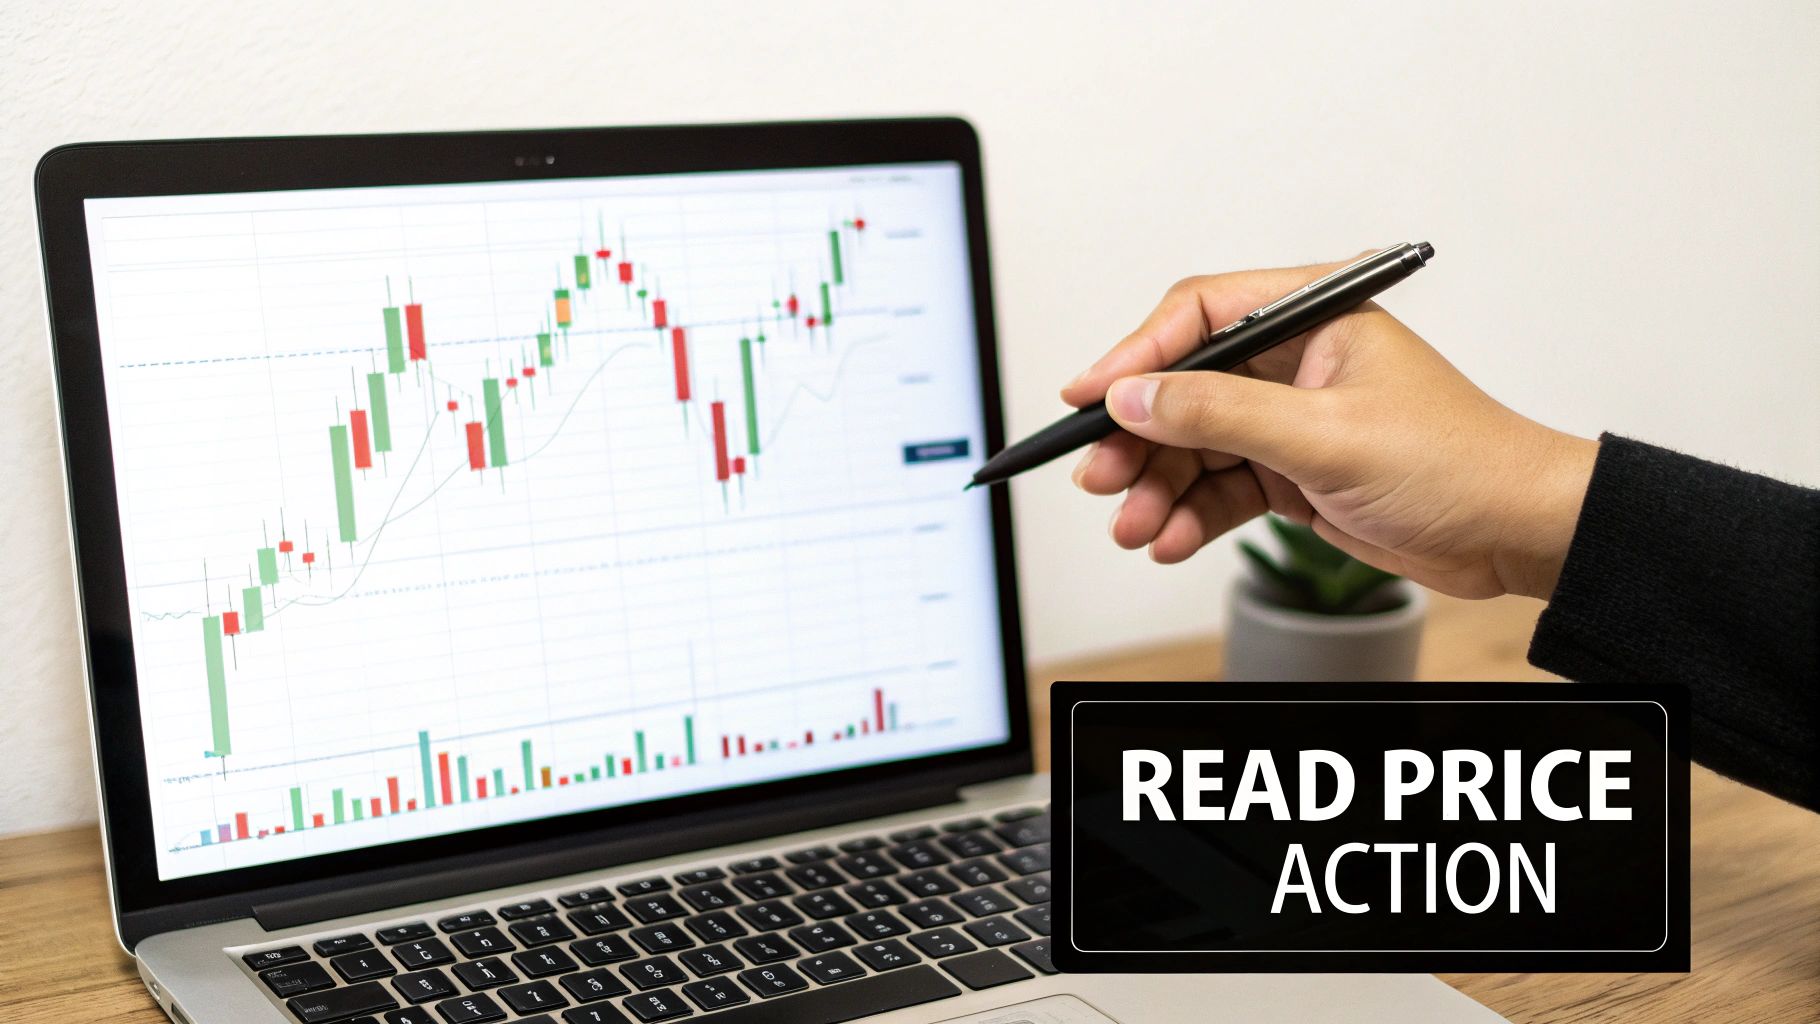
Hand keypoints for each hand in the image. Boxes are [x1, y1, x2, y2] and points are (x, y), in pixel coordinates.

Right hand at [1063, 257, 1598, 600]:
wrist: (1515, 533)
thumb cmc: (1457, 463)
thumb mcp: (1325, 436)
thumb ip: (1221, 413)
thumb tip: (1136, 394)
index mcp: (1312, 318)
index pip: (1198, 316)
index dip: (1135, 356)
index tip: (1088, 396)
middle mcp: (1295, 363)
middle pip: (1185, 389)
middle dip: (1139, 438)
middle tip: (1101, 477)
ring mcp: (1292, 420)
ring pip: (1196, 446)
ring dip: (1159, 488)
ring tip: (1134, 527)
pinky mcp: (1294, 472)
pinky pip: (1222, 488)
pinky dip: (1192, 516)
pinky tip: (1172, 540)